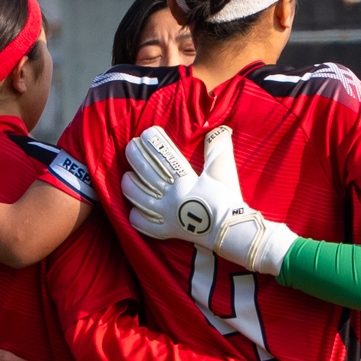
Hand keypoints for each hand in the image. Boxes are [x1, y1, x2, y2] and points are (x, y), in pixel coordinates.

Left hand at [122, 125, 297, 275]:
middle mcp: (172, 198)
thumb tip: (220, 128)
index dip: (152, 144)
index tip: (145, 133)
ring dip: (130, 186)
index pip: (164, 157)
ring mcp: (167, 216)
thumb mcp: (223, 170)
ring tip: (127, 176)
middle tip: (130, 147)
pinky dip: (136, 216)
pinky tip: (134, 208)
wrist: (232, 231)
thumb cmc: (228, 199)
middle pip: (146, 174)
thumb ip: (218, 148)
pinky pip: (144, 225)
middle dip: (135, 158)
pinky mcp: (168, 232)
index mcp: (185, 181)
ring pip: (139, 199)